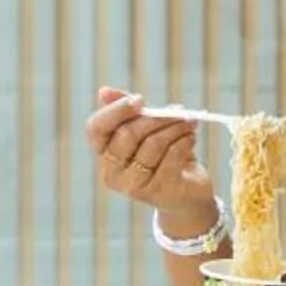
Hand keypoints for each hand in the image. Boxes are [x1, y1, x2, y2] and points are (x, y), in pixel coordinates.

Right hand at [85, 87, 219, 239]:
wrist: (187, 194)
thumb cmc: (163, 157)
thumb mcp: (146, 130)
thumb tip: (104, 91)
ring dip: (176, 127)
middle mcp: (112, 173)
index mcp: (104, 154)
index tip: (140, 99)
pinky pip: (171, 156)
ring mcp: (133, 185)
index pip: (95, 128)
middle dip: (156, 117)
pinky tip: (191, 138)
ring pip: (153, 143)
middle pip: (127, 133)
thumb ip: (127, 110)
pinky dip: (184, 141)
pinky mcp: (157, 192)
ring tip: (189, 124)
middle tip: (178, 111)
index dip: (116, 110)